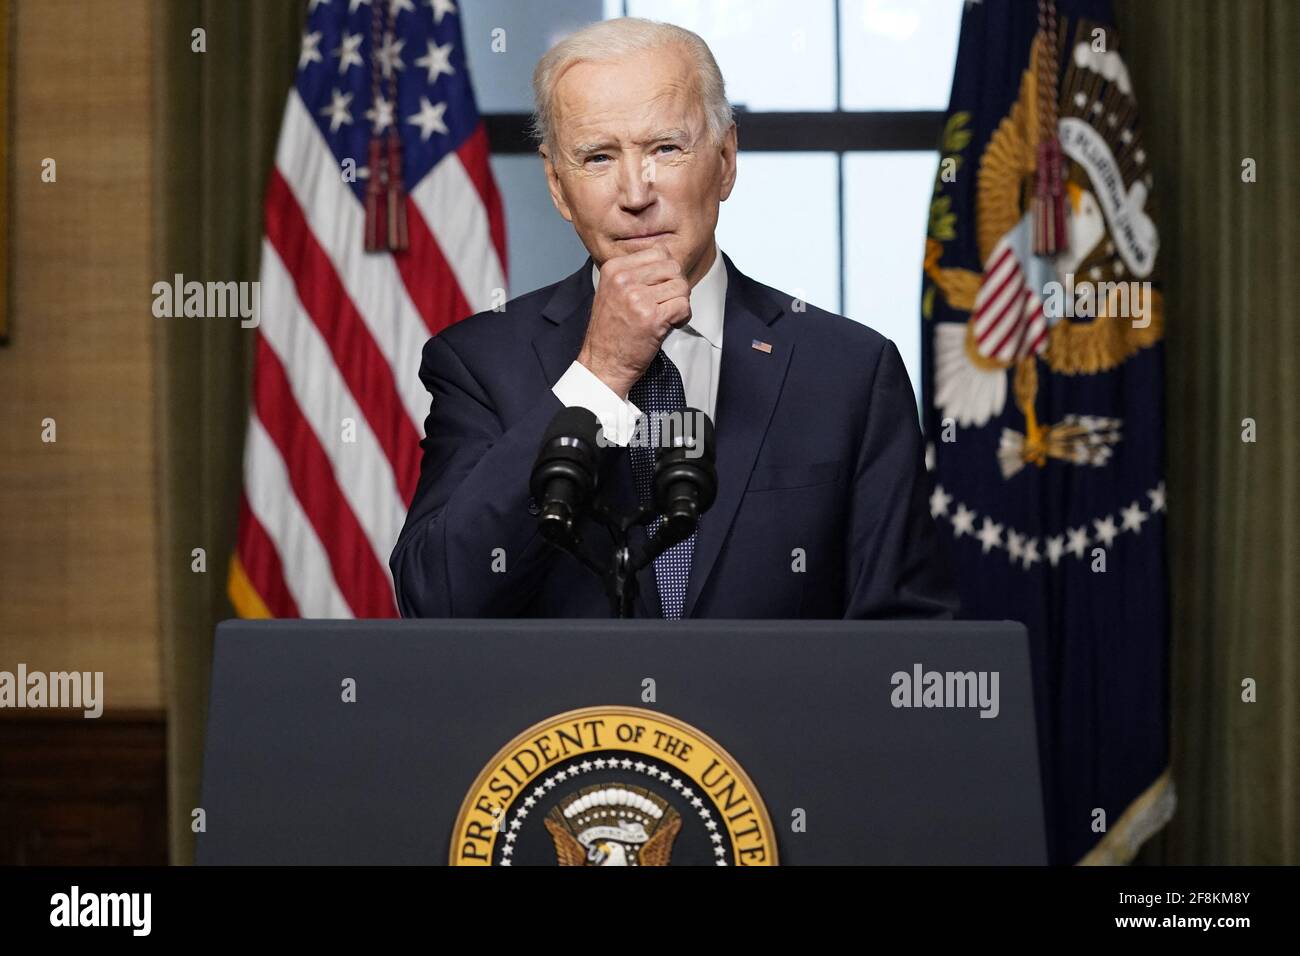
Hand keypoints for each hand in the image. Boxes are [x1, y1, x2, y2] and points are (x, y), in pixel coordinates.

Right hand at [577, 246, 691, 398]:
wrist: (603, 362)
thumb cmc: (611, 331)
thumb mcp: (613, 291)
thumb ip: (637, 272)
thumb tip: (669, 259)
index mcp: (614, 268)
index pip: (659, 252)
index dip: (666, 271)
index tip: (659, 287)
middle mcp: (624, 280)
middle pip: (673, 267)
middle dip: (676, 286)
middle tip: (666, 303)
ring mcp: (637, 298)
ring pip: (681, 286)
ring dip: (680, 303)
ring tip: (665, 315)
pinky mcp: (652, 318)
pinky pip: (683, 306)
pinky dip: (682, 317)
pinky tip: (669, 324)